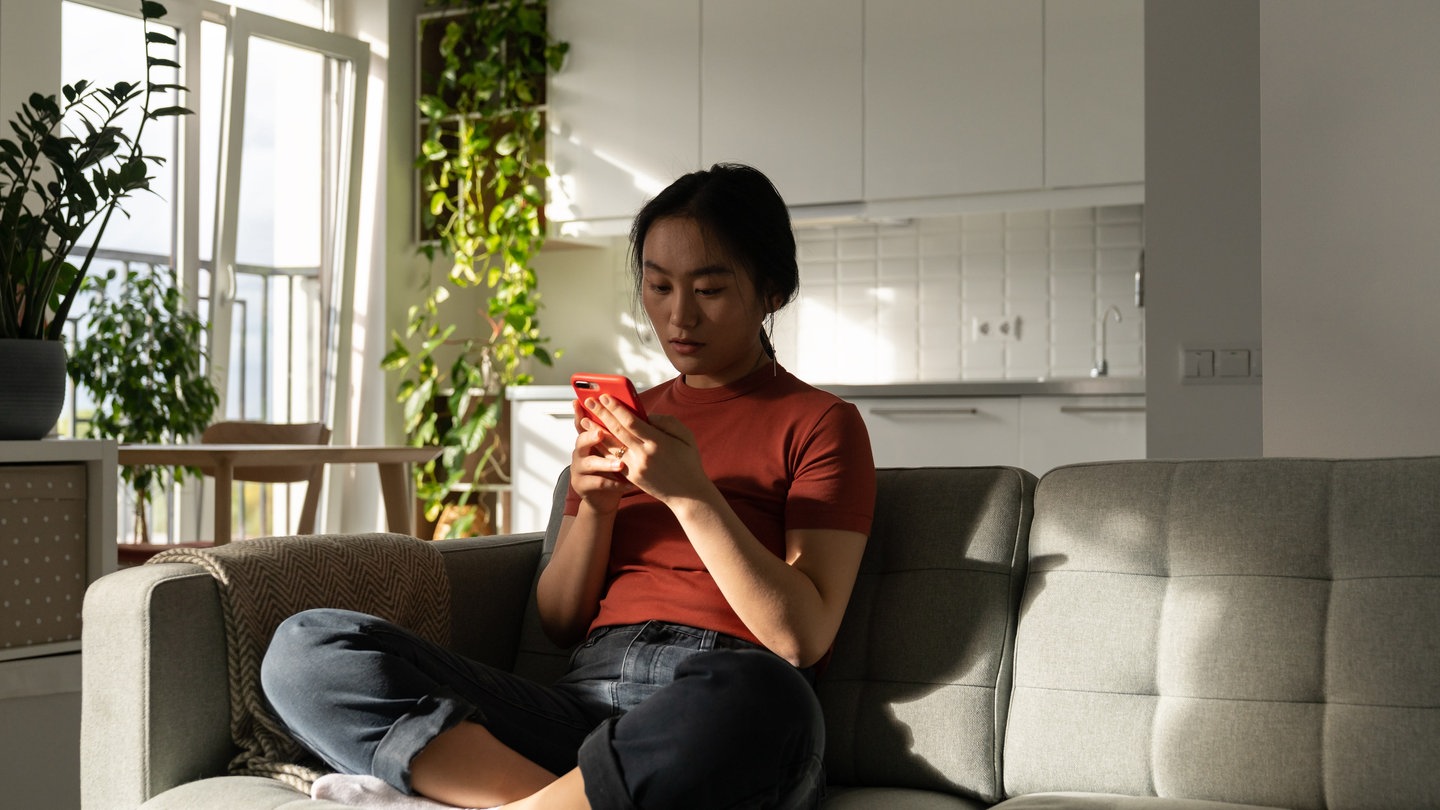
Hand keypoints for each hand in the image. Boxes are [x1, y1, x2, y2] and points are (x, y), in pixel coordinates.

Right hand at [569, 400, 630, 511]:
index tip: (581, 402)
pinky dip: (613, 483)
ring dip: (606, 463)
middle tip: (600, 433)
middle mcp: (580, 452)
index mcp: (588, 439)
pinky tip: (627, 484)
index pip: (583, 423)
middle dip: (591, 436)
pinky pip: (598, 483)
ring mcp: (579, 469)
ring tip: (620, 465)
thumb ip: (619, 433)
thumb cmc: (615, 467)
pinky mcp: (582, 485)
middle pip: (581, 440)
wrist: (605, 496)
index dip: (580, 412)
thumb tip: (635, 413)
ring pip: (590, 463)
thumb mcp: (616, 448)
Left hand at [581, 395, 710, 504]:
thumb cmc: (689, 462)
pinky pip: (613, 459)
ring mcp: (635, 467)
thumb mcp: (686, 437)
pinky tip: (594, 438)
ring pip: (611, 445)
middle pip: (617, 430)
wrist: (688, 495)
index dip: (616, 408)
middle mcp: (643, 455)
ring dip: (596, 431)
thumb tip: (646, 415)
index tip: (605, 396)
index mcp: (657, 442)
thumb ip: (667, 422)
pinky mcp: (631, 477)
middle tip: (589, 401)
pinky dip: (602, 447)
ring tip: (584, 418)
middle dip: (601, 414)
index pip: (631, 421)